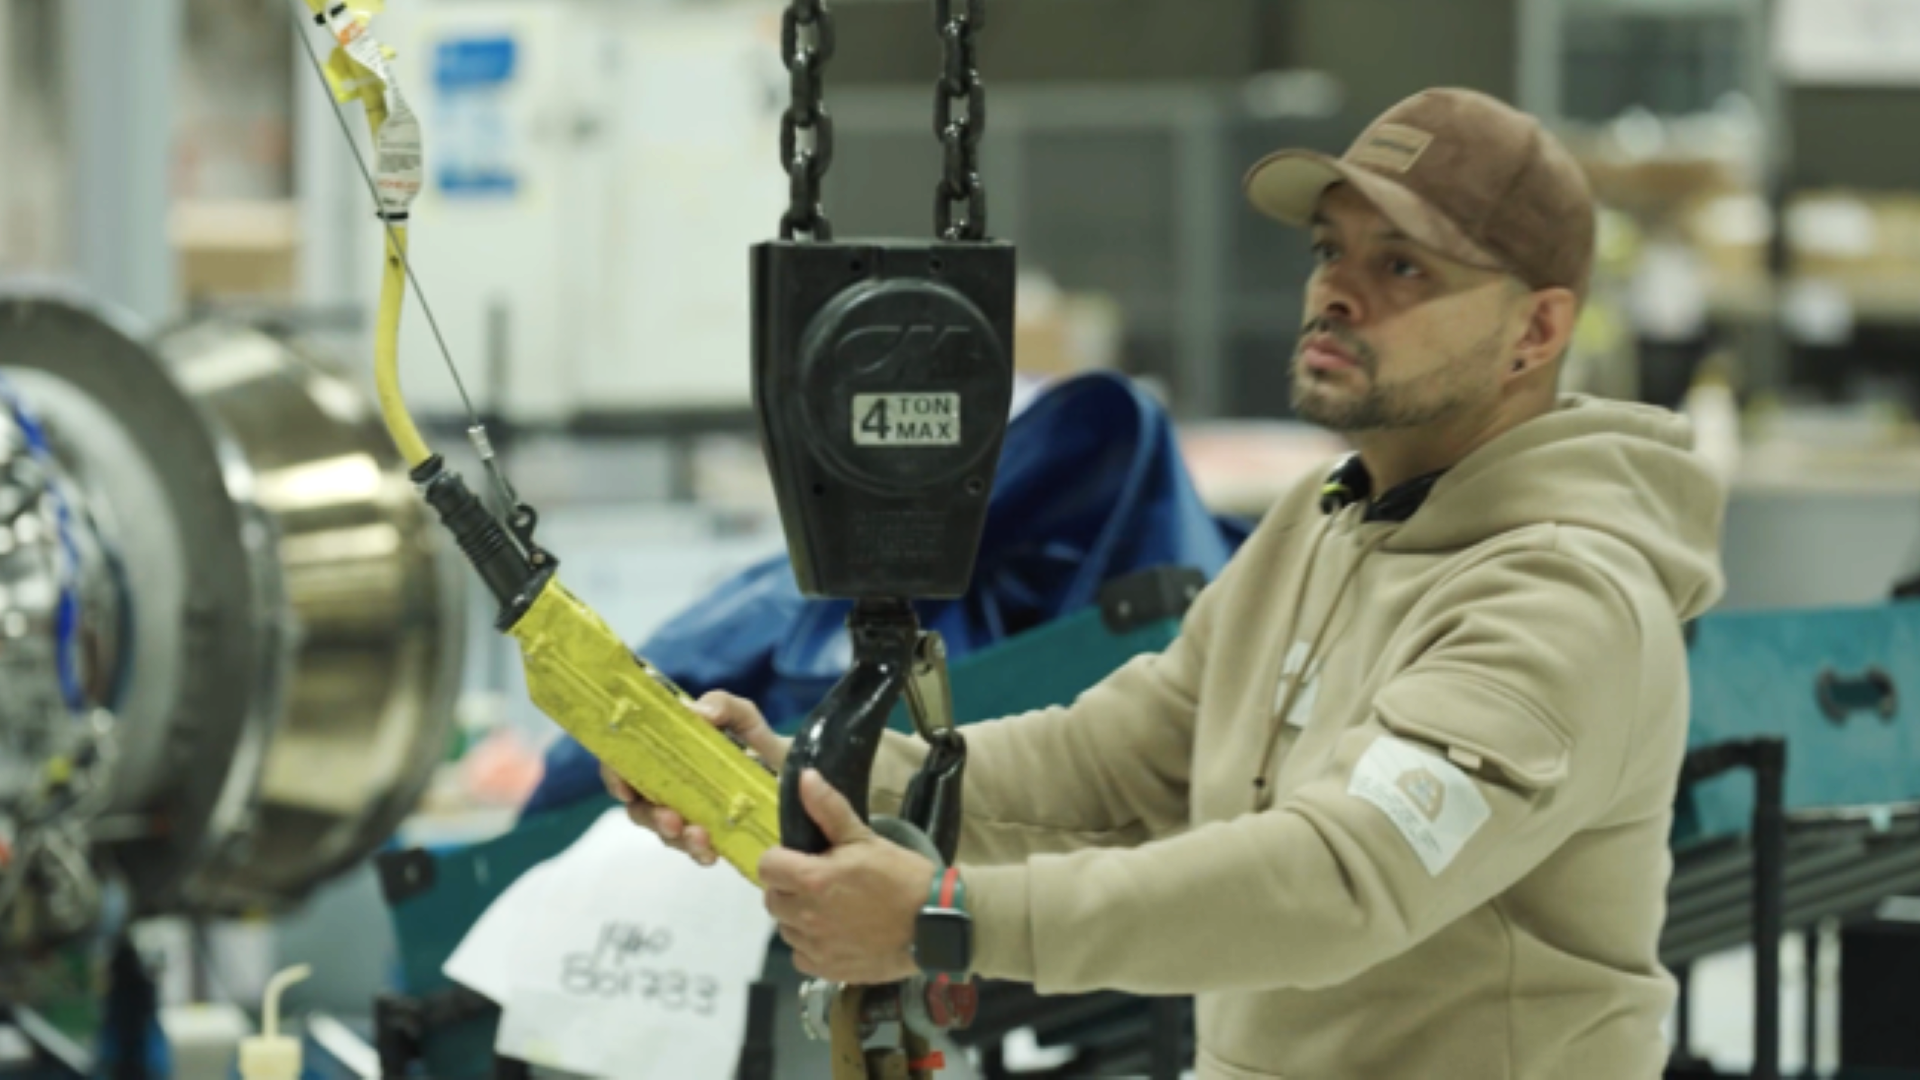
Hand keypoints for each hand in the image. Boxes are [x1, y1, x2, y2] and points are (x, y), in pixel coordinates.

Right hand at [602, 690, 790, 865]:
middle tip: (672, 820)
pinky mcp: (709, 837)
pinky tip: (712, 853)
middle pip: (639, 807)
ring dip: (677, 838)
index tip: (625, 790)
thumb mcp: (742, 715)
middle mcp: (668, 788)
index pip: (625, 766)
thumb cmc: (757, 740)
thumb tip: (698, 713)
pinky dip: (699, 853)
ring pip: (665, 832)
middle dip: (650, 817)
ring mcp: (686, 815)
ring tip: (700, 837)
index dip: (616, 777)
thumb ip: (722, 705)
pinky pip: (694, 850)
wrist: (794, 773)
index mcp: (664, 754)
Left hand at [759, 769, 935, 985]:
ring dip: (799, 917)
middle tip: (818, 883)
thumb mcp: (865, 838)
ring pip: (785, 928)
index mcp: (812, 879)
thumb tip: (804, 777)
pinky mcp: (827, 969)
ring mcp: (816, 946)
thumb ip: (829, 809)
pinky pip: (801, 956)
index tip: (800, 859)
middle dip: (789, 888)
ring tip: (830, 909)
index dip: (781, 859)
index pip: (767, 866)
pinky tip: (835, 934)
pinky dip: (811, 946)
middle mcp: (806, 916)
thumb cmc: (901, 877)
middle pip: (773, 899)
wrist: (934, 924)